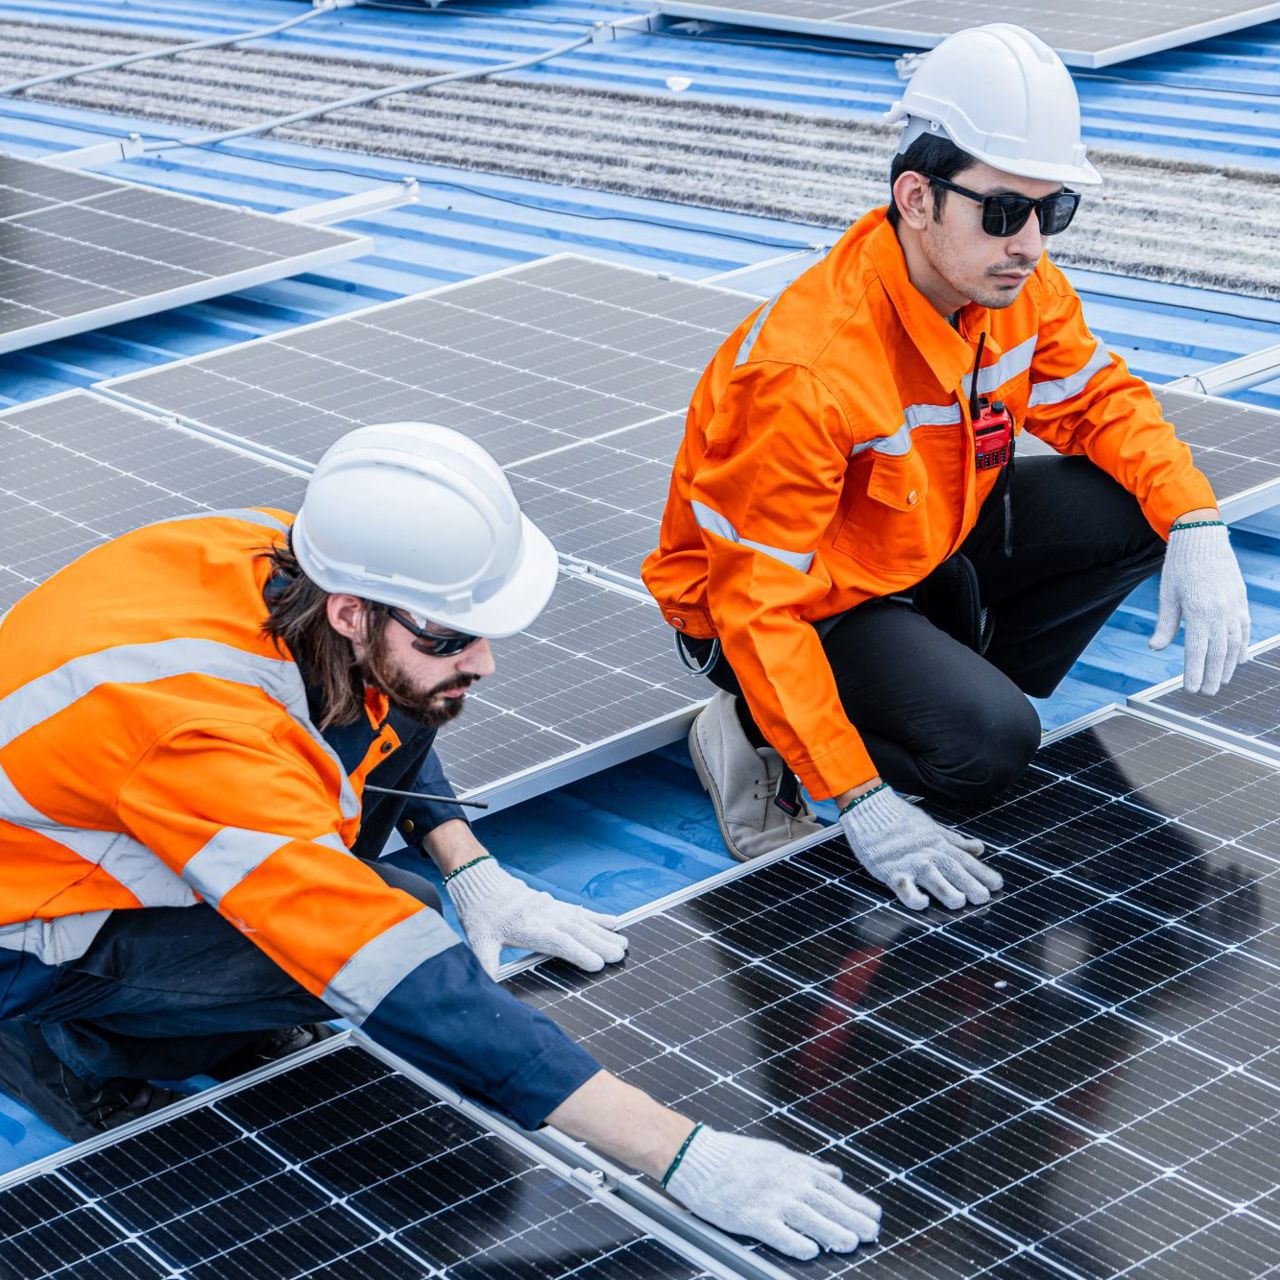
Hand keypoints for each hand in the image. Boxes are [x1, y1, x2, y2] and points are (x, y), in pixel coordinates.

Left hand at [446, 856, 626, 976]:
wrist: (483, 885)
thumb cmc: (481, 917)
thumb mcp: (479, 943)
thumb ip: (485, 966)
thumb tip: (485, 988)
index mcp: (528, 928)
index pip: (559, 942)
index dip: (578, 952)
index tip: (598, 964)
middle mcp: (545, 917)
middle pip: (577, 931)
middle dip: (600, 944)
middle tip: (621, 955)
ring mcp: (552, 909)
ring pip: (583, 921)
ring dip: (604, 932)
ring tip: (624, 943)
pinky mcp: (555, 904)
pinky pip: (580, 911)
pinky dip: (598, 917)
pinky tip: (614, 922)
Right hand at [664, 1126, 880, 1258]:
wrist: (700, 1158)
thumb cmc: (736, 1156)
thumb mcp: (778, 1152)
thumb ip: (808, 1165)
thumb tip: (834, 1174)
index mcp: (794, 1167)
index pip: (835, 1188)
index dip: (857, 1203)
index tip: (874, 1214)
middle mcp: (788, 1182)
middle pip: (829, 1204)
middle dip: (854, 1220)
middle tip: (872, 1233)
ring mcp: (772, 1200)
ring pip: (812, 1220)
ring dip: (834, 1233)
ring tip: (851, 1244)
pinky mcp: (753, 1218)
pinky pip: (781, 1235)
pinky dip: (798, 1243)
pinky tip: (812, 1251)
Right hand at [840, 786, 1000, 910]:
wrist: (869, 807)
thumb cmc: (899, 818)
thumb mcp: (932, 827)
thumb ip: (955, 840)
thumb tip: (979, 848)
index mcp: (937, 842)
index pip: (964, 859)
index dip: (982, 871)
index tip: (998, 884)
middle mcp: (926, 852)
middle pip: (952, 868)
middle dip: (970, 883)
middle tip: (984, 898)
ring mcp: (908, 861)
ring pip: (931, 876)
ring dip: (946, 889)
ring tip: (959, 903)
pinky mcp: (889, 869)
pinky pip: (903, 885)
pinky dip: (913, 894)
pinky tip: (923, 902)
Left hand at [1149, 522, 1249, 694]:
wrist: (1203, 539)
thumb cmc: (1179, 567)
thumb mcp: (1167, 595)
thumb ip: (1165, 624)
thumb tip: (1156, 648)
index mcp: (1199, 611)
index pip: (1196, 650)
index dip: (1194, 672)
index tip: (1190, 689)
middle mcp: (1220, 612)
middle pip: (1217, 652)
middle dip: (1211, 675)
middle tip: (1206, 693)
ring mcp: (1233, 606)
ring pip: (1234, 643)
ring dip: (1227, 665)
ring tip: (1220, 681)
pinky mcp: (1240, 600)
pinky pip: (1244, 629)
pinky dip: (1242, 647)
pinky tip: (1238, 660)